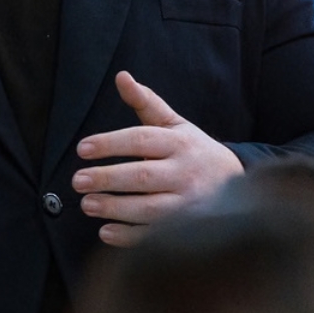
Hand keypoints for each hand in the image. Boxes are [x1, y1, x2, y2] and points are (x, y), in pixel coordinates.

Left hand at [72, 71, 244, 245]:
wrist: (237, 185)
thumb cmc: (195, 151)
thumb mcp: (175, 124)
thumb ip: (146, 102)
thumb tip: (121, 76)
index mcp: (180, 143)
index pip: (141, 140)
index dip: (110, 143)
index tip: (82, 149)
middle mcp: (185, 173)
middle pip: (143, 176)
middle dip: (107, 178)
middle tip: (77, 181)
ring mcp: (188, 204)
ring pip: (148, 208)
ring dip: (115, 208)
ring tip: (87, 204)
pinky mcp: (187, 229)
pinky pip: (155, 235)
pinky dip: (129, 236)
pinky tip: (106, 232)